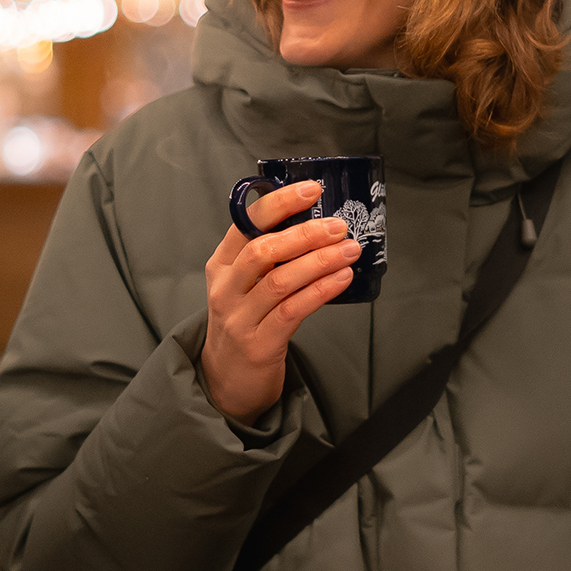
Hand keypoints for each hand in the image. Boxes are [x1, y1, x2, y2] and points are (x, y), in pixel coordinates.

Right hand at [199, 180, 360, 422]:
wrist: (226, 380)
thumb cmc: (245, 323)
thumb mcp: (245, 285)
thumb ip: (269, 258)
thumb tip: (318, 225)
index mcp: (221, 265)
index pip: (246, 223)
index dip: (280, 203)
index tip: (311, 190)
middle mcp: (226, 288)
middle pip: (263, 250)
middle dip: (305, 234)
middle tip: (339, 226)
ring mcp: (239, 318)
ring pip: (281, 280)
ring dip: (320, 261)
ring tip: (349, 250)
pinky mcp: (259, 344)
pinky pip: (293, 310)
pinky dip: (321, 290)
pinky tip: (342, 278)